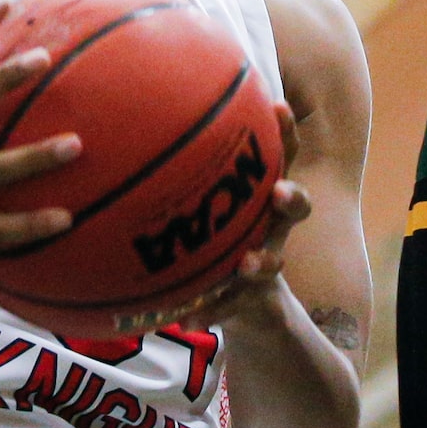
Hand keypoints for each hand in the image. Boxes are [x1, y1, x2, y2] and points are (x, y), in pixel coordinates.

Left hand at [166, 102, 312, 329]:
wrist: (247, 301)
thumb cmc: (216, 229)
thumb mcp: (203, 196)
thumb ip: (182, 164)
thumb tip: (130, 113)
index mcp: (263, 193)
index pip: (281, 155)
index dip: (285, 132)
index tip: (278, 106)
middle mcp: (274, 225)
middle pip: (296, 206)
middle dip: (293, 197)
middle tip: (280, 192)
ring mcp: (268, 262)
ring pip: (274, 261)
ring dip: (263, 262)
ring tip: (248, 263)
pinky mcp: (254, 300)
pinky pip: (236, 306)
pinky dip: (214, 311)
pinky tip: (189, 320)